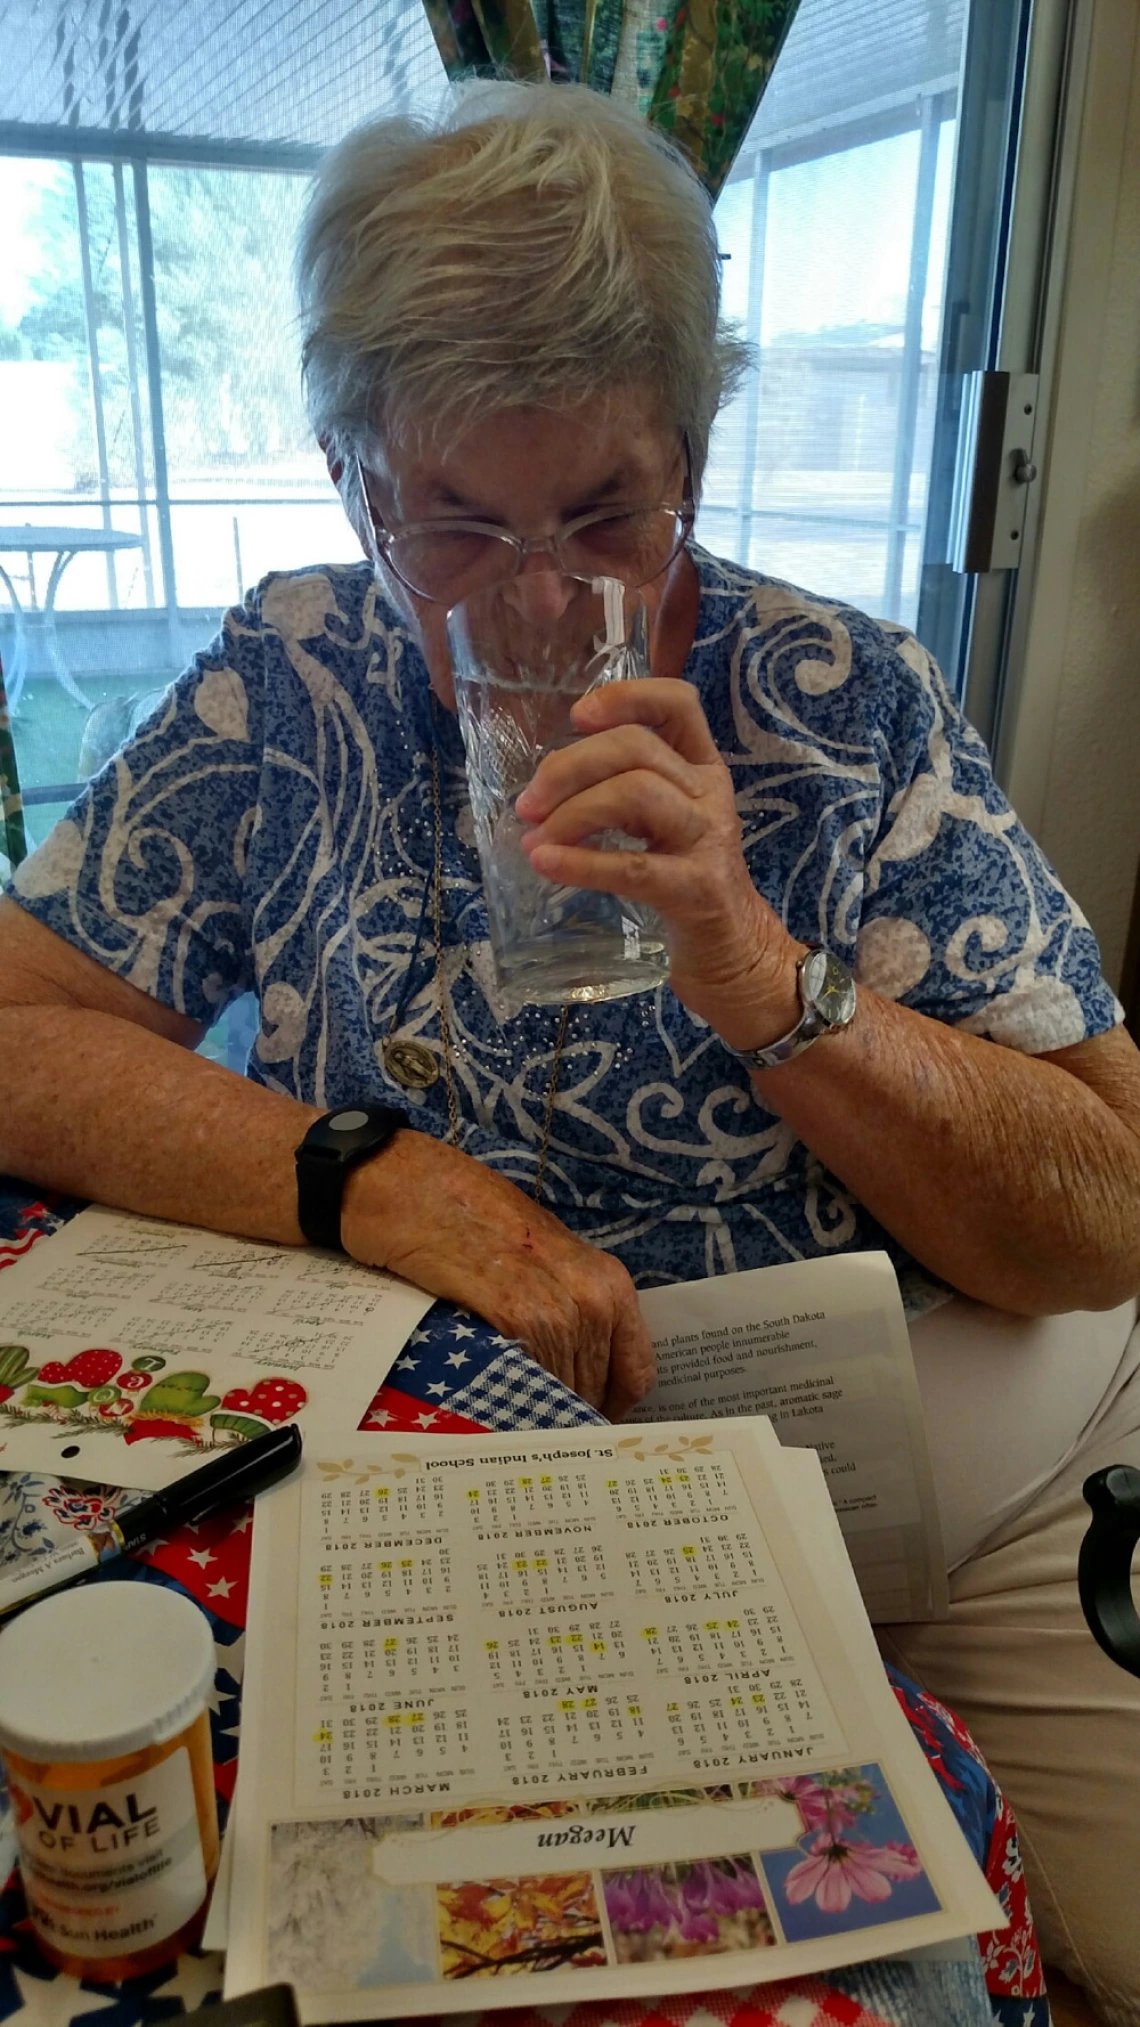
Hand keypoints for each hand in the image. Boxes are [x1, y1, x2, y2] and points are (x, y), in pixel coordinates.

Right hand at [341, 1129, 654, 1418]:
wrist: (416, 1190)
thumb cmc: (475, 1221)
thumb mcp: (545, 1259)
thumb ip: (571, 1307)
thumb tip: (578, 1372)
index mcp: (610, 1283)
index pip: (637, 1374)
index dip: (613, 1407)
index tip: (586, 1421)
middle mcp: (594, 1300)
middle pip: (595, 1392)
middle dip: (567, 1412)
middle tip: (535, 1423)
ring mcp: (556, 1311)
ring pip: (561, 1395)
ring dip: (537, 1413)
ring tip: (508, 1415)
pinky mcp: (513, 1318)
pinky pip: (527, 1384)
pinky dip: (511, 1402)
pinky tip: (491, 1403)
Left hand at [515, 678, 803, 1048]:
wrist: (733, 951)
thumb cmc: (683, 878)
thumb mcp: (661, 820)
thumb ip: (621, 787)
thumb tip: (543, 783)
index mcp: (701, 767)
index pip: (678, 703)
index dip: (627, 696)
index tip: (577, 715)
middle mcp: (710, 793)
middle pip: (637, 748)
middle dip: (570, 767)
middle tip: (528, 803)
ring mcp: (708, 839)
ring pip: (637, 794)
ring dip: (573, 813)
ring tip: (535, 839)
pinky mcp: (697, 889)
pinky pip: (633, 866)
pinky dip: (581, 863)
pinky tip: (546, 864)